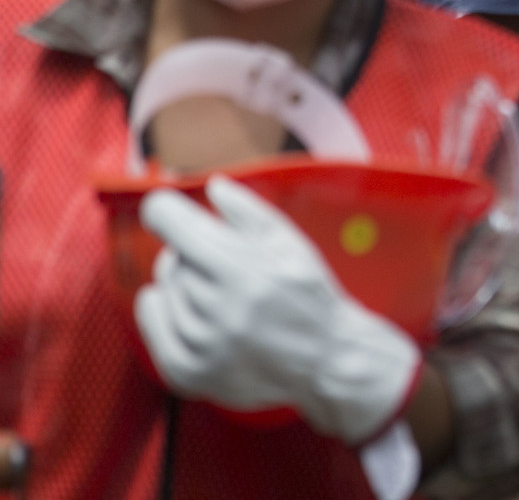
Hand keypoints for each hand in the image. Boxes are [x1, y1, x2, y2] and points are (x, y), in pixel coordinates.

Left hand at [136, 175, 420, 443]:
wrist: (325, 359)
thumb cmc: (310, 298)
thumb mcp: (290, 243)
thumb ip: (248, 212)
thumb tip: (213, 186)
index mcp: (247, 272)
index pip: (175, 226)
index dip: (165, 210)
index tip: (164, 208)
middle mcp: (221, 311)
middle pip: (172, 259)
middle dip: (190, 251)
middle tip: (217, 260)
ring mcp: (203, 345)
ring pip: (164, 290)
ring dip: (183, 283)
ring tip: (217, 291)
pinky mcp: (191, 372)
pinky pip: (153, 327)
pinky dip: (159, 309)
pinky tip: (181, 304)